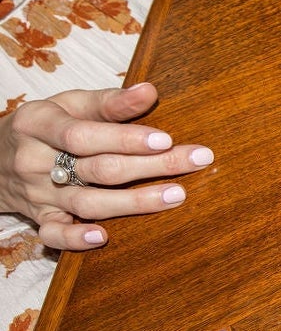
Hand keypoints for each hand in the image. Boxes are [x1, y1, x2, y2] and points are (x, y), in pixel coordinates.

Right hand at [0, 84, 213, 251]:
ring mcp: (37, 193)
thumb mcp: (68, 104)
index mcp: (39, 124)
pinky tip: (103, 237)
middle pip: (97, 169)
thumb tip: (150, 91)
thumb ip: (110, 101)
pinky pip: (53, 234)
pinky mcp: (39, 218)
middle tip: (195, 160)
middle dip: (150, 166)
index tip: (166, 139)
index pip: (85, 135)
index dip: (126, 139)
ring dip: (134, 203)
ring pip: (87, 202)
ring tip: (176, 195)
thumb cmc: (47, 125)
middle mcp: (35, 160)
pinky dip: (75, 239)